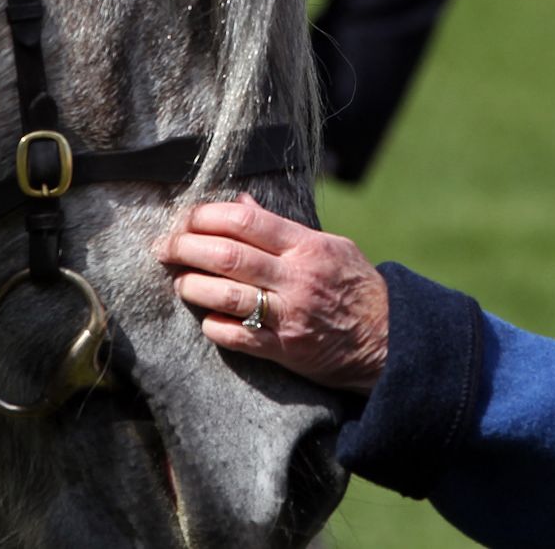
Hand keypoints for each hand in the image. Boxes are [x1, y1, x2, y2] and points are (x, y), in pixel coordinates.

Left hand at [156, 194, 388, 393]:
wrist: (389, 339)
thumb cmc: (355, 285)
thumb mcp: (329, 245)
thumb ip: (283, 227)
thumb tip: (241, 204)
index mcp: (306, 247)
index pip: (245, 222)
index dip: (207, 216)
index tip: (186, 218)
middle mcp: (296, 278)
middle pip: (227, 256)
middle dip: (186, 248)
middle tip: (165, 247)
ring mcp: (289, 316)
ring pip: (225, 297)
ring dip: (192, 286)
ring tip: (180, 281)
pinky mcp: (285, 350)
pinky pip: (235, 337)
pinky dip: (213, 325)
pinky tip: (206, 318)